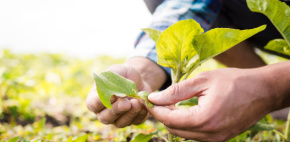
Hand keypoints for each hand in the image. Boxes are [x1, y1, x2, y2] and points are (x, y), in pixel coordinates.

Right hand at [86, 64, 151, 127]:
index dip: (101, 102)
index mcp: (96, 99)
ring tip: (137, 102)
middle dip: (116, 110)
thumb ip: (111, 79)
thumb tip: (111, 92)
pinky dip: (140, 114)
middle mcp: (104, 112)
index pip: (93, 105)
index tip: (111, 96)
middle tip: (126, 103)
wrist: (139, 79)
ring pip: (120, 123)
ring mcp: (118, 118)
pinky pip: (135, 121)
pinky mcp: (132, 120)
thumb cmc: (123, 74)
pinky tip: (143, 104)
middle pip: (106, 118)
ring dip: (129, 114)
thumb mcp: (116, 70)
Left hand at [147, 68, 274, 140]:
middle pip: (174, 129)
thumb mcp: (202, 81)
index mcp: (204, 119)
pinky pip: (195, 134)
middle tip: (156, 100)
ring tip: (169, 103)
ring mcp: (216, 139)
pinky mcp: (220, 138)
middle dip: (162, 115)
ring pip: (184, 134)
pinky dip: (185, 123)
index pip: (170, 119)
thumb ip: (176, 91)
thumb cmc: (234, 81)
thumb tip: (154, 97)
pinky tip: (184, 110)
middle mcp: (209, 135)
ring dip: (173, 120)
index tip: (147, 99)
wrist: (263, 91)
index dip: (155, 109)